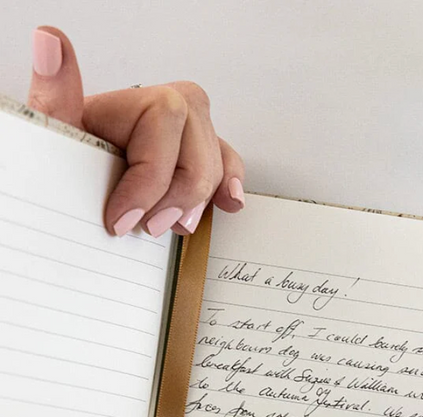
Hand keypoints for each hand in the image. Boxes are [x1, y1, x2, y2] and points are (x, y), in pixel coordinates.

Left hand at [27, 26, 244, 236]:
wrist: (77, 185)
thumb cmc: (67, 164)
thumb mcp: (53, 134)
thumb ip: (54, 93)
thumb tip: (51, 42)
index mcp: (134, 100)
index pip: (164, 126)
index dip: (146, 183)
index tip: (121, 220)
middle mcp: (170, 108)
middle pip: (197, 152)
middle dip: (175, 198)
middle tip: (147, 226)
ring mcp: (191, 133)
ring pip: (216, 167)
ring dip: (194, 203)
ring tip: (165, 224)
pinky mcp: (203, 157)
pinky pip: (229, 165)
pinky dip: (229, 187)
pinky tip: (226, 202)